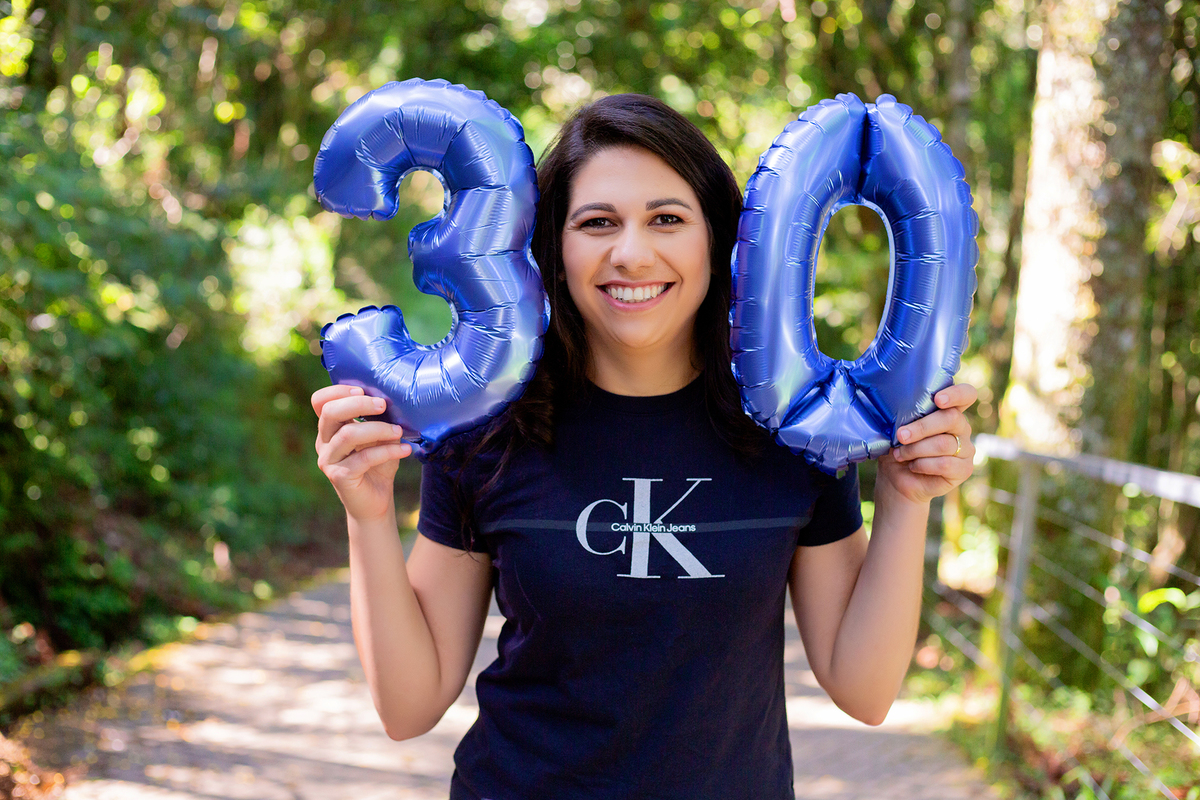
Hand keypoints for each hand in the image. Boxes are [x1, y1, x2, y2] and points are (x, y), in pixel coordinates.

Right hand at [312, 385, 412, 521]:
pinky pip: (363, 458)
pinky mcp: (339, 476)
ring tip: (399, 431)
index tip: (362, 389)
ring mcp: (328, 460)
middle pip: (330, 413)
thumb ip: (380, 420)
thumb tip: (394, 404)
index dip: (337, 391)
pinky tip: (405, 449)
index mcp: (330, 428)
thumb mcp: (380, 438)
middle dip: (358, 404)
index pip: (320, 402)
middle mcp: (324, 442)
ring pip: (348, 435)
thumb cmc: (378, 465)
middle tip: (382, 405)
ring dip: (377, 429)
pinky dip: (387, 451)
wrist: (376, 501)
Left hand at [876, 383, 976, 504]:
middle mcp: (961, 427)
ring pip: (944, 444)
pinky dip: (923, 464)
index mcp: (948, 410)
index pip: (966, 394)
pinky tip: (913, 466)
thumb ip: (903, 416)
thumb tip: (897, 411)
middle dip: (921, 427)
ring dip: (916, 449)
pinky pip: (945, 464)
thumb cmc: (898, 447)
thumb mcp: (896, 428)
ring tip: (900, 454)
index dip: (956, 394)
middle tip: (901, 435)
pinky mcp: (964, 469)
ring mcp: (966, 448)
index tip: (938, 399)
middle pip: (951, 418)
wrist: (896, 477)